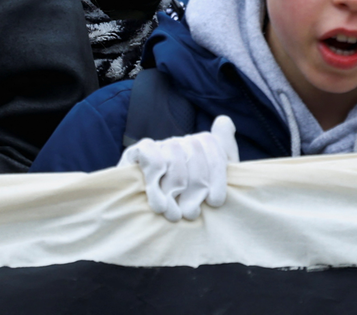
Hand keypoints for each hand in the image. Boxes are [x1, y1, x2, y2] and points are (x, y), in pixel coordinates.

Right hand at [120, 115, 237, 221]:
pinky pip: (150, 154)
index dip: (217, 175)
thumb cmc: (186, 211)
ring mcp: (156, 147)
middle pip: (194, 149)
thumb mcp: (210, 189)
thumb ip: (221, 157)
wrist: (148, 234)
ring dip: (174, 190)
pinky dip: (156, 178)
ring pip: (174, 155)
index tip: (215, 202)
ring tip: (174, 215)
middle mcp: (177, 142)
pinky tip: (159, 203)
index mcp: (197, 146)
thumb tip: (223, 120)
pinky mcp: (133, 155)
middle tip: (191, 213)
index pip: (211, 143)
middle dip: (196, 186)